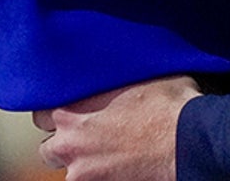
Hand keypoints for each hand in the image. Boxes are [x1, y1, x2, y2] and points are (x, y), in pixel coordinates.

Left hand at [32, 75, 199, 180]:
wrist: (189, 140)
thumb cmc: (170, 104)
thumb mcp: (140, 72)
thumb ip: (114, 75)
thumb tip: (117, 61)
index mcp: (70, 108)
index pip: (40, 111)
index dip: (59, 110)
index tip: (75, 109)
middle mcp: (68, 142)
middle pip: (49, 146)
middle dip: (66, 140)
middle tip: (91, 134)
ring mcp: (80, 171)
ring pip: (68, 168)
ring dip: (82, 161)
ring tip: (108, 153)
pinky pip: (86, 180)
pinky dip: (99, 174)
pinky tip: (118, 165)